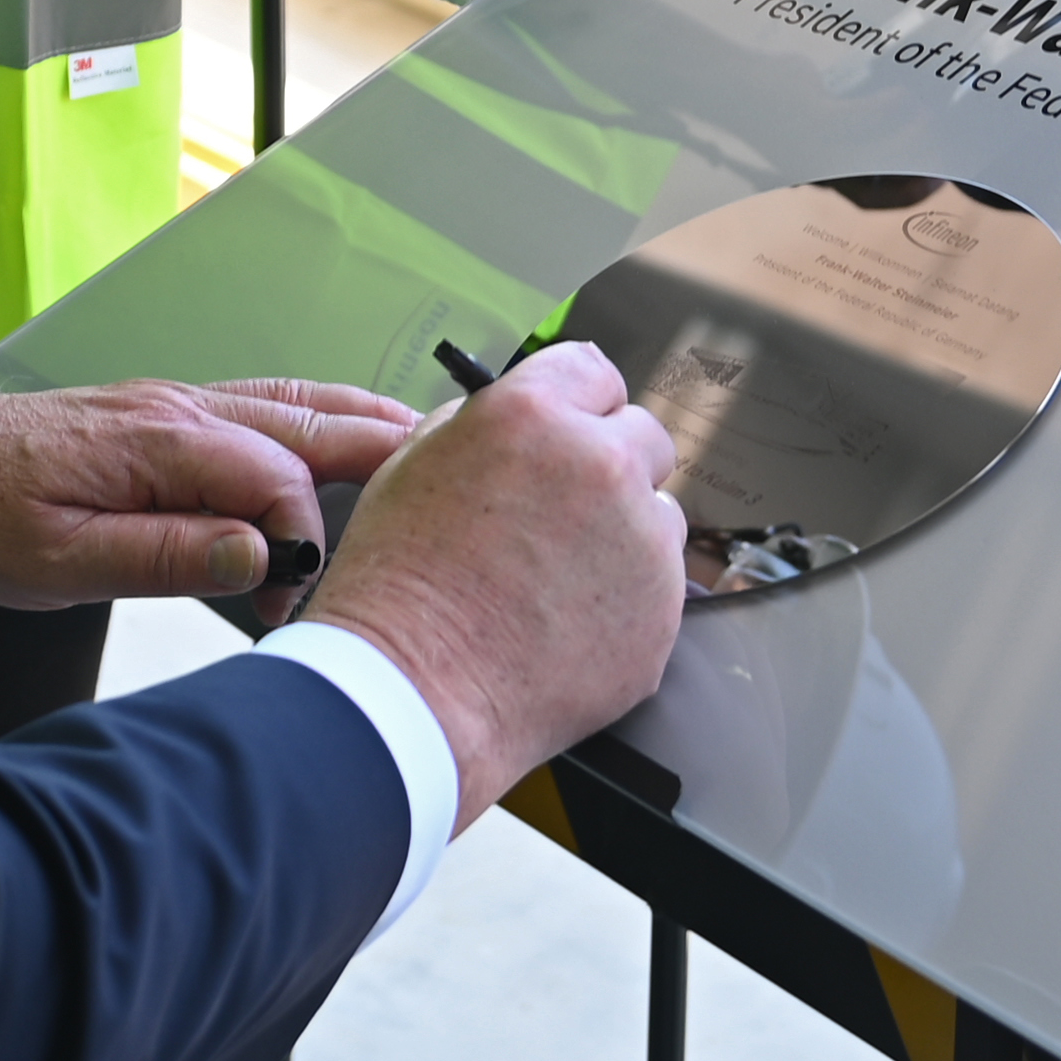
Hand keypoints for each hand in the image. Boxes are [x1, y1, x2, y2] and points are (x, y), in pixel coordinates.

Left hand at [0, 376, 415, 607]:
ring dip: (365, 422)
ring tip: (434, 449)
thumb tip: (260, 559)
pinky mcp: (170, 414)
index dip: (306, 534)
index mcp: (157, 442)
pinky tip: (352, 435)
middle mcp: (179, 409)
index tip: (305, 592)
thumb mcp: (61, 562)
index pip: (275, 475)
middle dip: (386, 446)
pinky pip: (267, 406)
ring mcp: (178, 403)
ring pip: (296, 402)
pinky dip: (323, 418)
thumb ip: (166, 556)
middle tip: (462, 475)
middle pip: (308, 418)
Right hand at [297, 341, 685, 821]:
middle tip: (560, 513)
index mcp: (535, 416)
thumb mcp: (412, 465)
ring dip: (623, 535)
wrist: (415, 691)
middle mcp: (603, 465)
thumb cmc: (397, 587)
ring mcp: (643, 542)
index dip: (578, 402)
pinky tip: (566, 623)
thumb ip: (479, 424)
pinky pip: (658, 588)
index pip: (594, 370)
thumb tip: (520, 422)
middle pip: (643, 438)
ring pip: (658, 516)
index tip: (572, 426)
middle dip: (610, 465)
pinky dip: (625, 601)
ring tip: (555, 580)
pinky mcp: (663, 612)